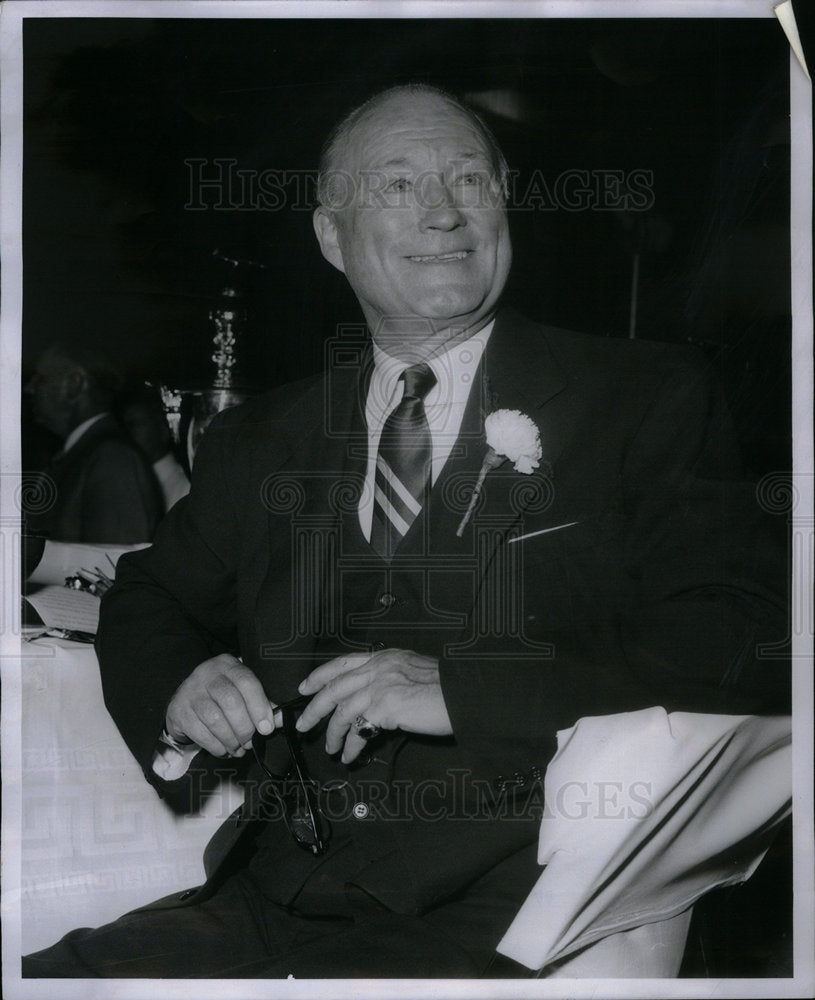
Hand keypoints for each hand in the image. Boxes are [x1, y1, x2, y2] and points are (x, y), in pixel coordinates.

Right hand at [165, 654, 274, 757]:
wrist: (184, 700)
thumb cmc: (221, 696)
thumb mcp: (241, 691)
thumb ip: (261, 703)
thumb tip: (280, 720)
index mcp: (227, 664)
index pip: (246, 681)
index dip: (259, 706)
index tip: (267, 728)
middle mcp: (206, 673)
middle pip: (230, 701)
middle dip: (244, 727)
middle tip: (250, 742)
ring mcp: (190, 691)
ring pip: (215, 719)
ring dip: (231, 739)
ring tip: (239, 748)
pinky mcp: (179, 711)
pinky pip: (201, 733)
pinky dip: (216, 746)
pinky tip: (224, 750)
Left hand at [295, 649, 451, 763]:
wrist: (463, 694)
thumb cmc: (444, 688)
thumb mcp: (412, 672)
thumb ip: (389, 678)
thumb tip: (372, 702)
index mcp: (384, 656)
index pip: (342, 662)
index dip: (319, 675)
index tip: (305, 687)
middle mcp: (378, 668)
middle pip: (334, 687)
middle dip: (314, 708)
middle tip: (302, 724)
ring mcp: (380, 686)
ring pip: (342, 711)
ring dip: (332, 733)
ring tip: (330, 749)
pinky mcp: (384, 707)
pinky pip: (358, 731)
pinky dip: (350, 746)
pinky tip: (349, 756)